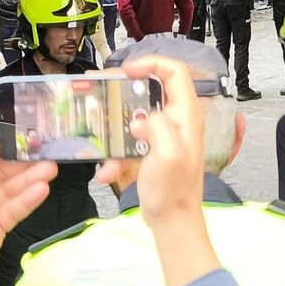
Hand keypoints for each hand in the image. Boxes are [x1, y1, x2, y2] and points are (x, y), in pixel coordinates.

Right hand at [109, 56, 220, 285]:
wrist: (173, 222)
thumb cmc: (174, 191)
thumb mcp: (168, 156)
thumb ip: (157, 127)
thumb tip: (141, 119)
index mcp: (186, 116)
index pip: (175, 72)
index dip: (151, 63)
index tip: (126, 71)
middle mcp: (176, 120)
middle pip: (151, 89)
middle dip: (124, 92)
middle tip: (101, 92)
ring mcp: (164, 135)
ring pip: (135, 115)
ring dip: (115, 128)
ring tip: (98, 137)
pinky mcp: (151, 150)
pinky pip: (128, 142)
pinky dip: (115, 154)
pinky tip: (106, 172)